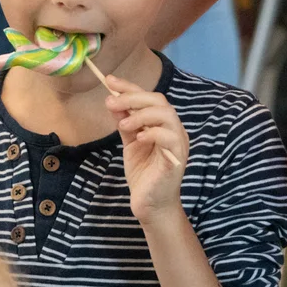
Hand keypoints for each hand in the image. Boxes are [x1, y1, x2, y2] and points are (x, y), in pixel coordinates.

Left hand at [105, 76, 188, 223]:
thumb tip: (111, 100)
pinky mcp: (177, 157)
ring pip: (166, 114)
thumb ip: (125, 122)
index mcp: (163, 124)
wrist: (150, 205)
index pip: (149, 98)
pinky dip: (152, 133)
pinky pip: (169, 137)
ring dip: (141, 115)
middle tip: (111, 102)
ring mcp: (178, 143)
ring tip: (122, 125)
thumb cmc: (144, 174)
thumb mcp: (130, 143)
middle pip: (159, 101)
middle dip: (133, 98)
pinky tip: (138, 138)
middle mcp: (174, 129)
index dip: (129, 87)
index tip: (109, 80)